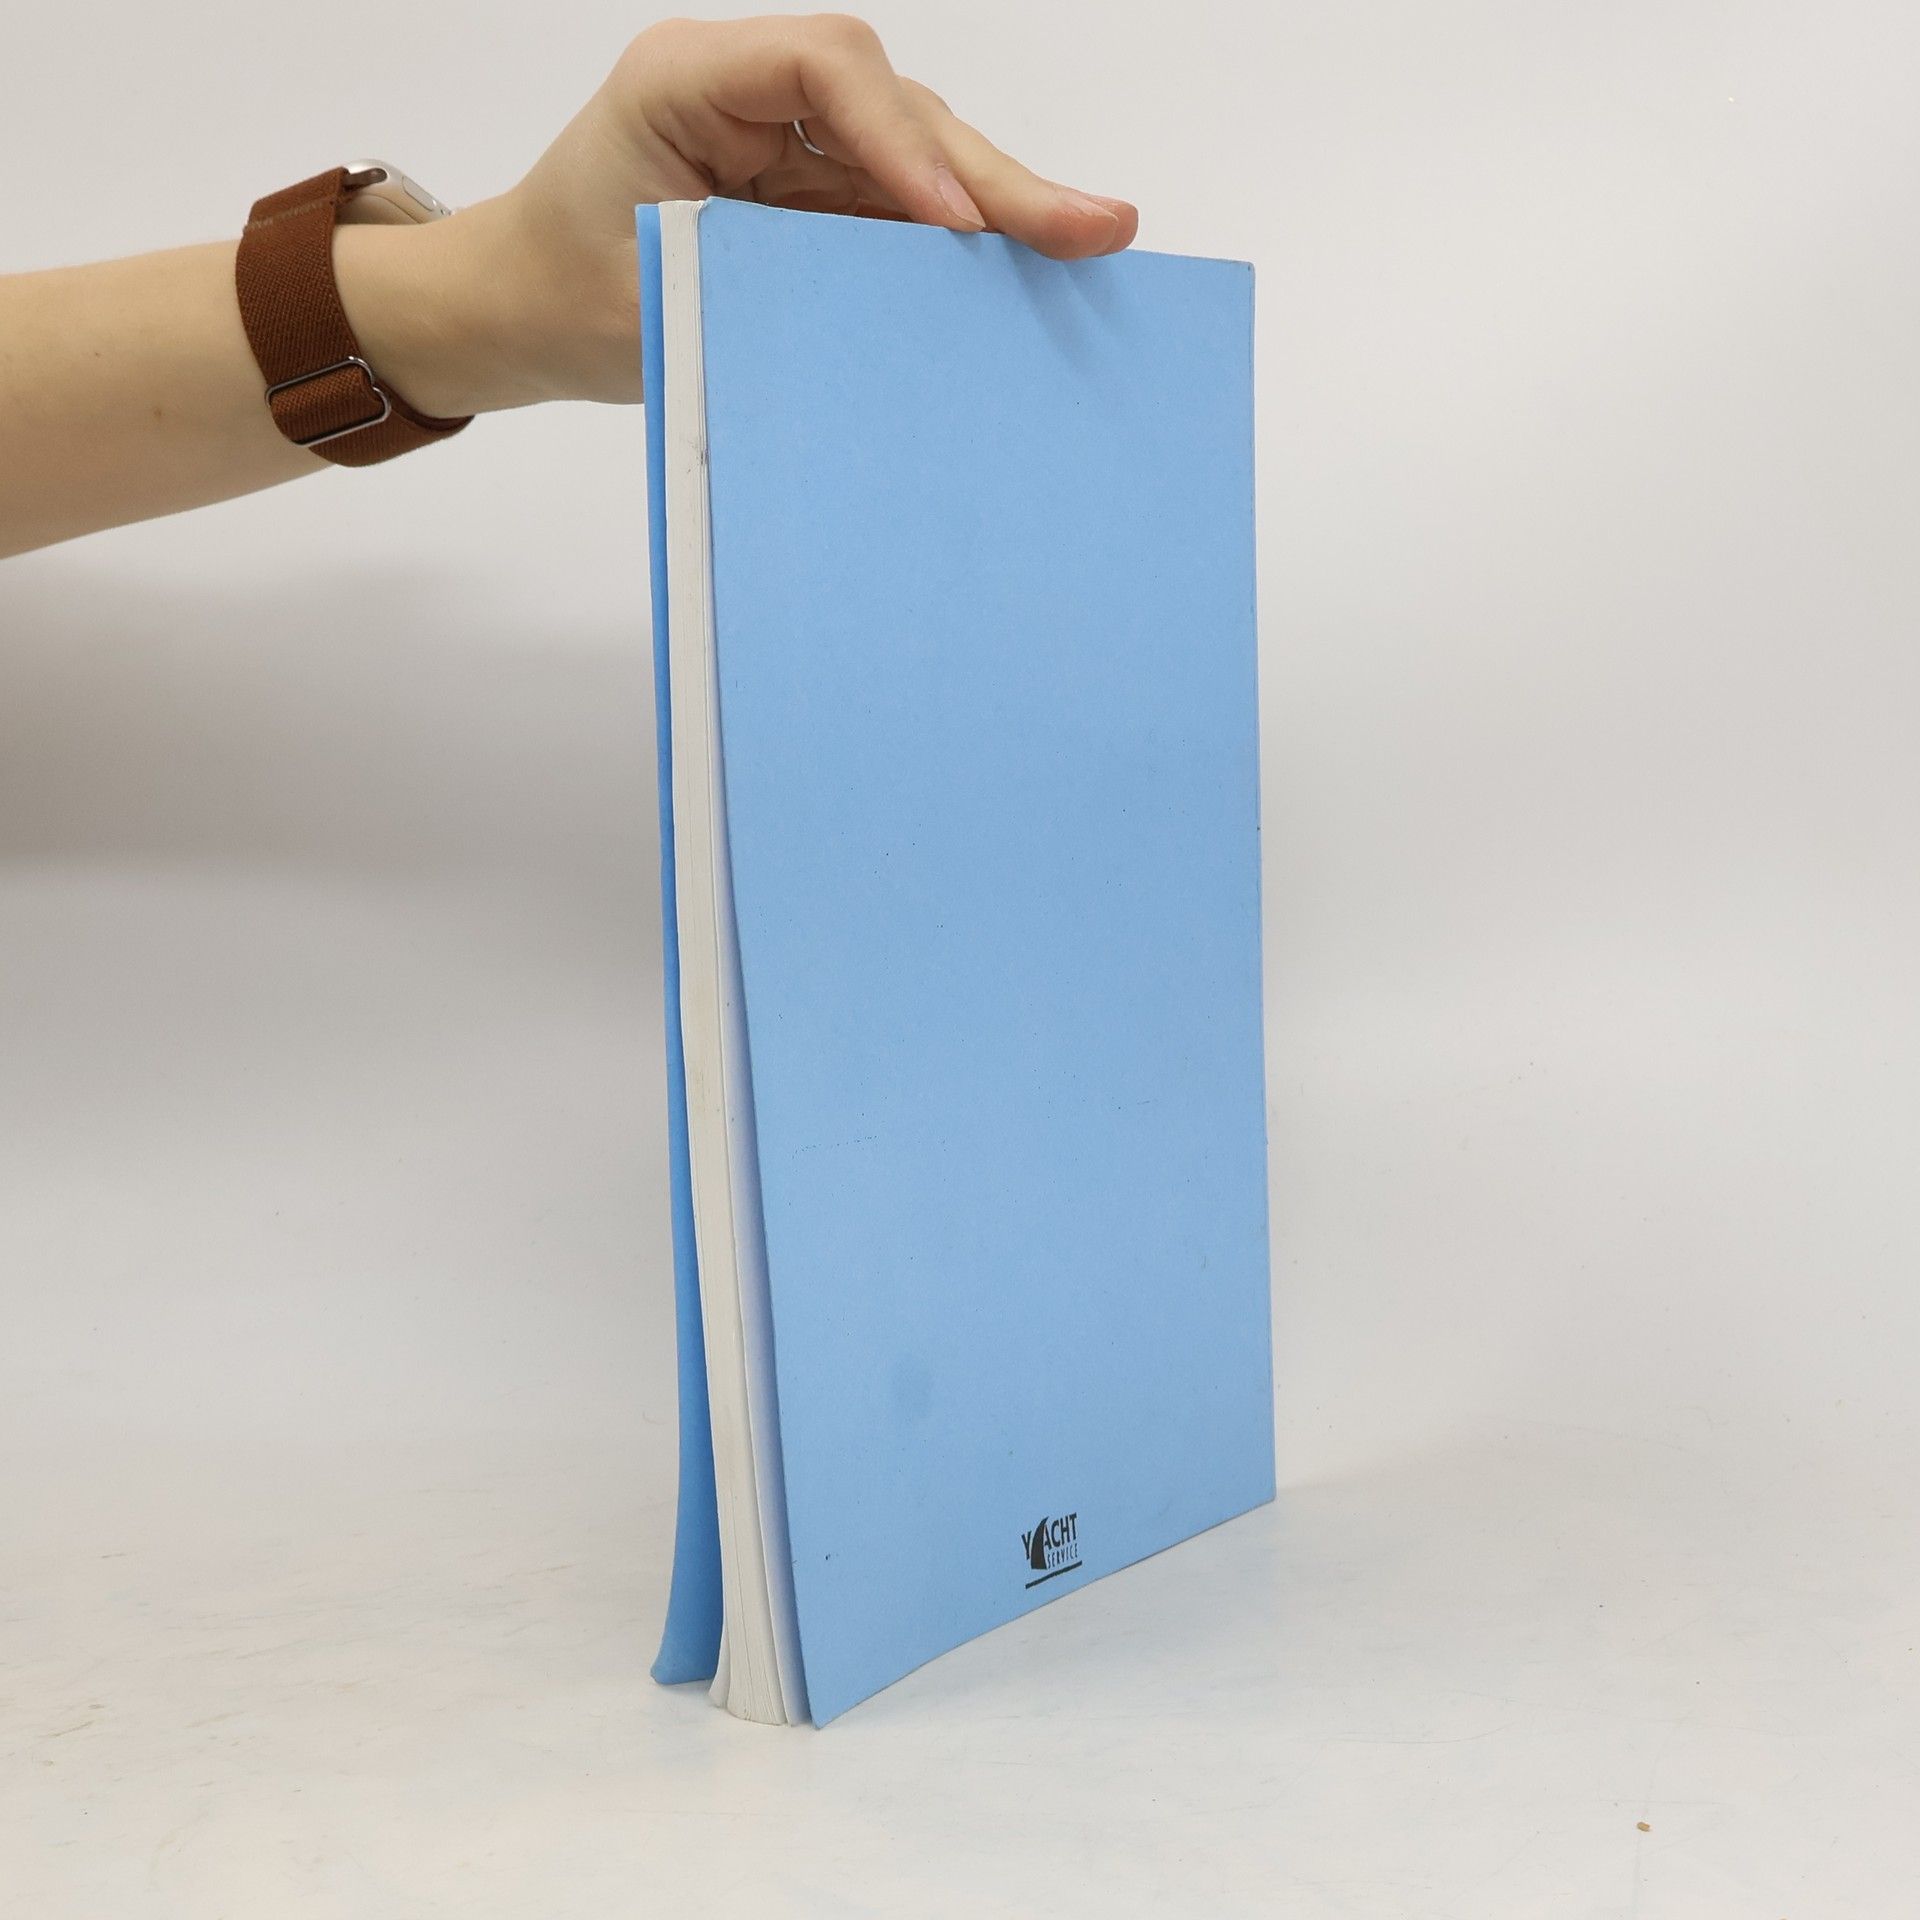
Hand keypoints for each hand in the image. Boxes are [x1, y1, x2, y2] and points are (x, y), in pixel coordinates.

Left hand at [356, 14, 1138, 413]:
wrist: (522, 308)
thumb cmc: (563, 297)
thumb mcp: (653, 302)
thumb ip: (763, 291)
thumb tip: (894, 323)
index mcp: (687, 78)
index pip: (822, 68)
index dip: (900, 140)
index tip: (951, 226)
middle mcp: (753, 88)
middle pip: (898, 104)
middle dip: (994, 175)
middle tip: (1094, 225)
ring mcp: (795, 137)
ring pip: (921, 150)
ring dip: (1002, 206)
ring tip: (1091, 242)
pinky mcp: (820, 191)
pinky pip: (907, 204)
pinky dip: (966, 241)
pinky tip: (1035, 268)